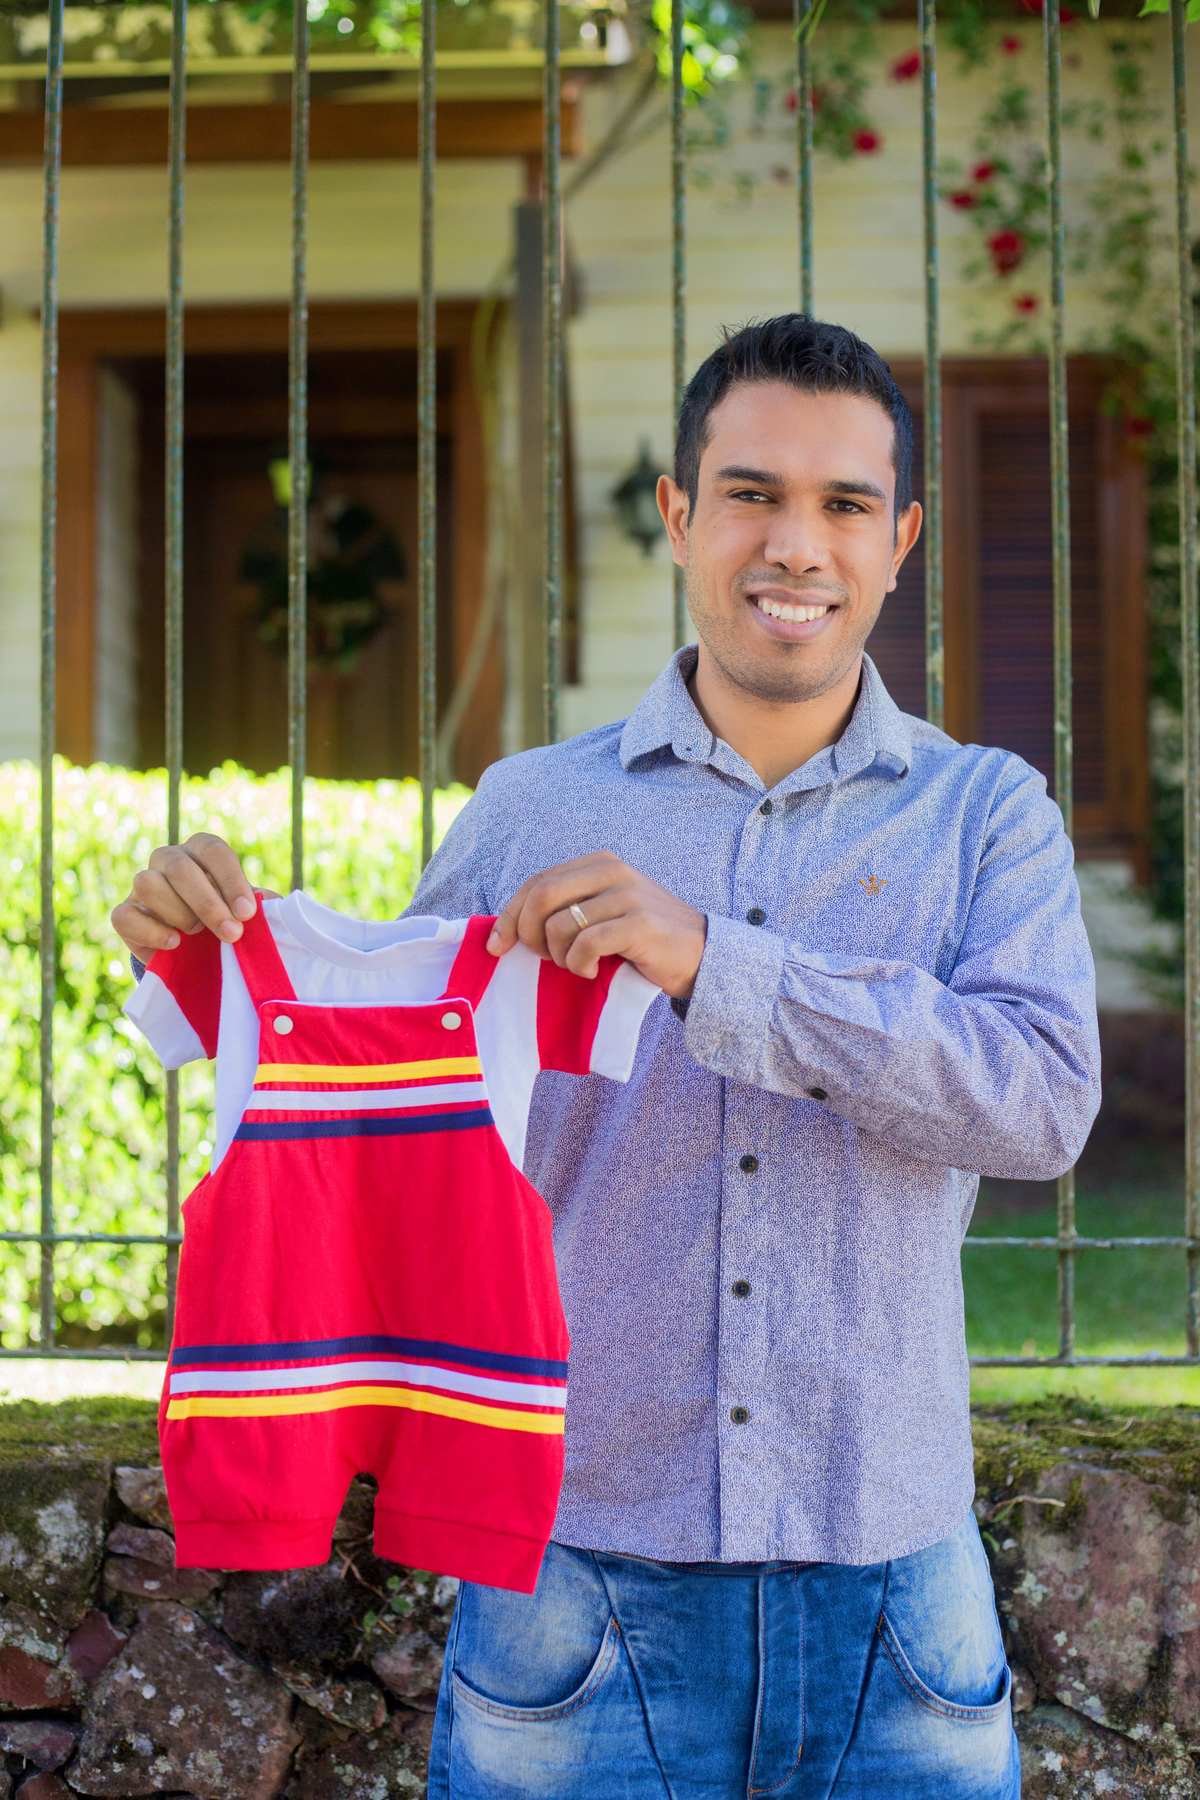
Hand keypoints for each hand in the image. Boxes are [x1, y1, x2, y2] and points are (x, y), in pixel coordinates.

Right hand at [110, 834, 271, 960]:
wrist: (195, 948)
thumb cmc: (227, 918)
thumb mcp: (246, 910)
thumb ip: (260, 905)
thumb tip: (271, 905)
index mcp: (201, 850)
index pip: (213, 851)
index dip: (231, 881)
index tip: (248, 914)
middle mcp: (169, 859)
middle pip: (180, 867)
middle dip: (209, 904)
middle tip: (232, 934)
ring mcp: (143, 885)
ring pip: (148, 884)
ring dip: (179, 913)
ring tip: (198, 935)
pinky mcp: (125, 913)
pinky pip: (124, 916)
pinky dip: (151, 932)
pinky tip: (174, 944)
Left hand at [486, 852, 706, 998]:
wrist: (700, 954)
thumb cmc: (642, 938)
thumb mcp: (602, 912)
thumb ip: (565, 908)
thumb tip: (507, 929)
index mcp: (599, 862)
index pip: (537, 882)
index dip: (510, 915)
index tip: (496, 945)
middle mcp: (612, 870)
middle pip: (541, 897)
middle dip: (528, 934)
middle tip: (541, 958)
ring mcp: (627, 895)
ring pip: (560, 925)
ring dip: (559, 956)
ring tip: (578, 965)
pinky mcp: (639, 924)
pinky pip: (585, 945)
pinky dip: (580, 965)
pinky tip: (592, 971)